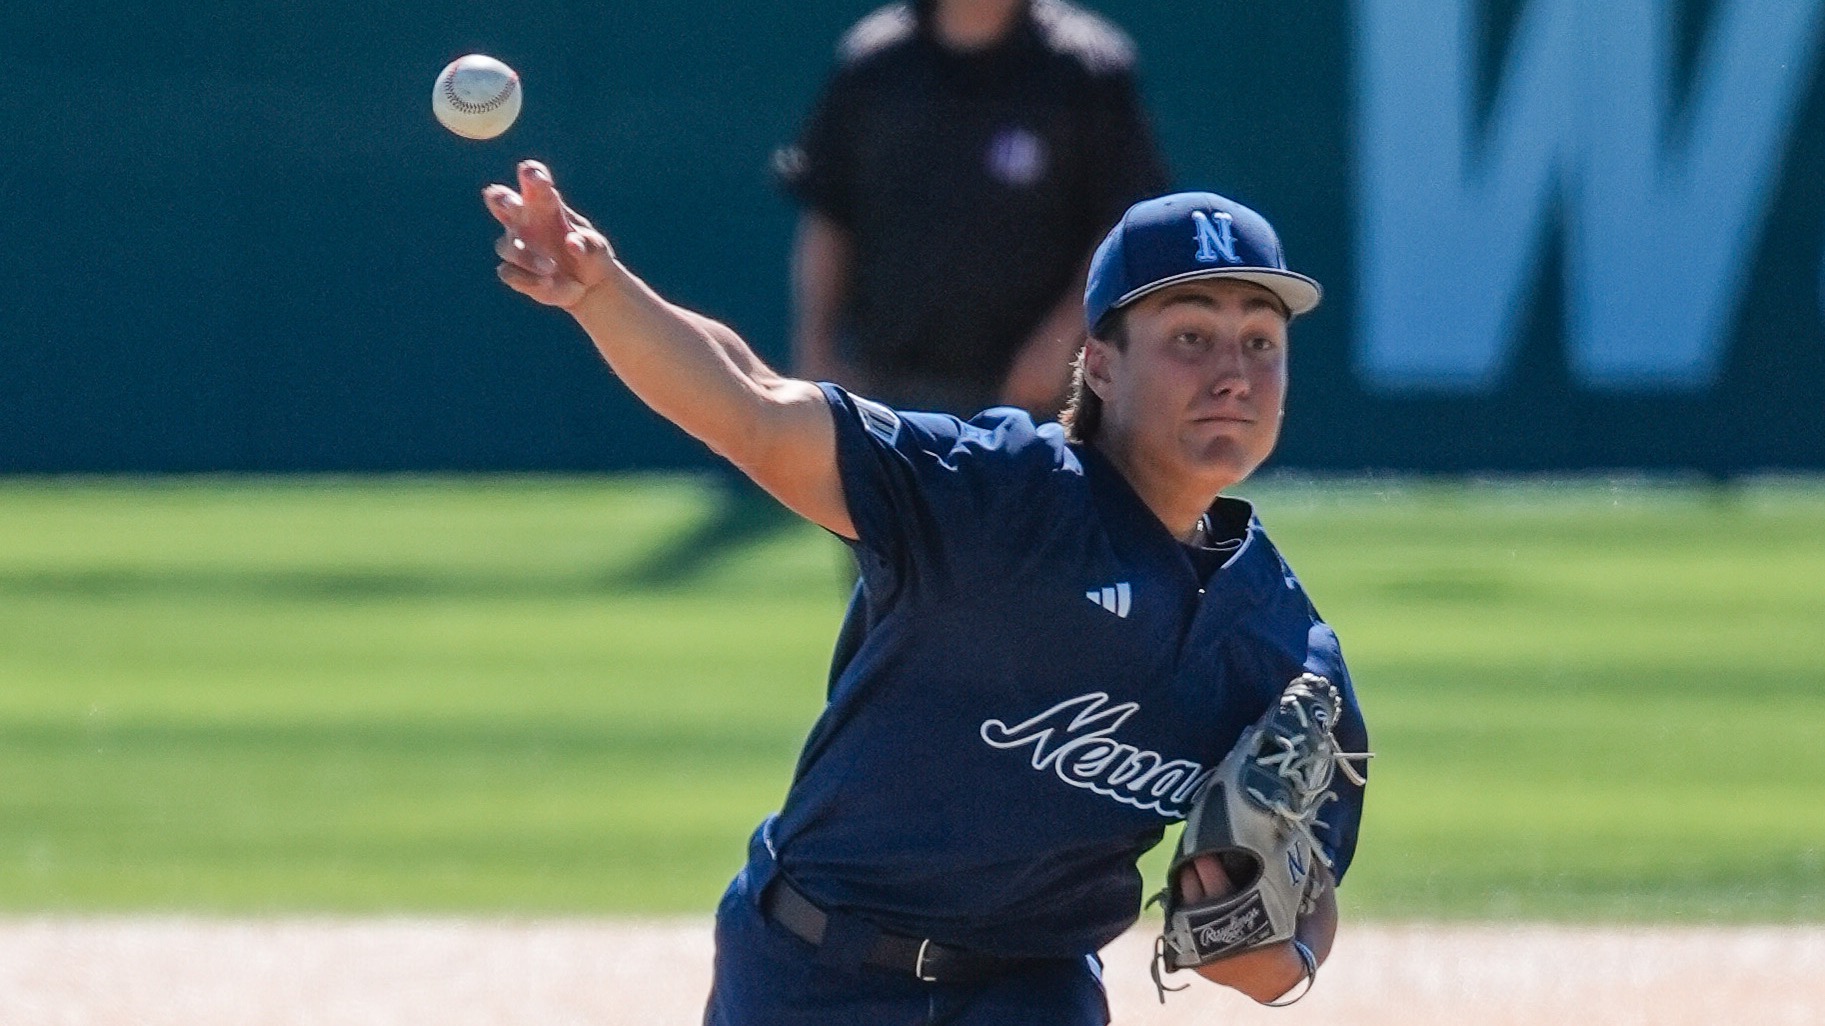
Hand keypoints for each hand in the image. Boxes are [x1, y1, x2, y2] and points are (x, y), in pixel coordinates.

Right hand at [483, 161, 615, 309]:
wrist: (589, 286)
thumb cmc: (591, 255)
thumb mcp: (598, 250)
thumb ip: (590, 245)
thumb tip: (573, 242)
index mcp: (546, 203)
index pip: (533, 180)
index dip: (531, 175)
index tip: (534, 175)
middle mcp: (525, 220)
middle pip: (501, 201)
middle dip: (502, 200)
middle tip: (511, 203)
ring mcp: (516, 246)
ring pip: (506, 246)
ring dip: (527, 257)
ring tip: (551, 268)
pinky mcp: (514, 271)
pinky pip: (509, 272)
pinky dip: (529, 280)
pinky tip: (549, 284)